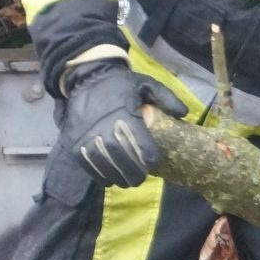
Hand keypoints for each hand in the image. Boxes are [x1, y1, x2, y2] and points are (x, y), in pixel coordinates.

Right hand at [43, 60, 187, 203]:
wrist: (87, 77)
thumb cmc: (120, 83)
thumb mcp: (146, 83)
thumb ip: (166, 97)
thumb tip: (183, 114)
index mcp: (125, 114)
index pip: (140, 144)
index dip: (148, 157)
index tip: (153, 162)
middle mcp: (105, 127)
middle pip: (122, 158)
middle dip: (134, 172)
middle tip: (141, 178)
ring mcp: (87, 136)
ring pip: (105, 164)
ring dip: (117, 177)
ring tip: (127, 182)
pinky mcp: (75, 143)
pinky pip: (88, 164)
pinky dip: (100, 175)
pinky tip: (110, 179)